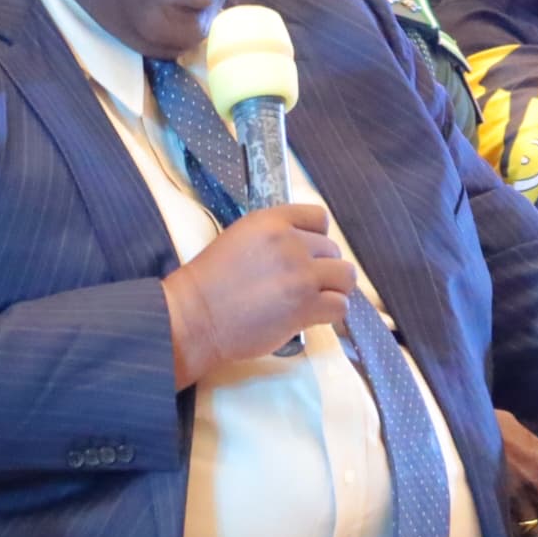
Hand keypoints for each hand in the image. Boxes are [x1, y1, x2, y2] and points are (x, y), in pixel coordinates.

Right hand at [161, 204, 350, 386]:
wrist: (191, 319)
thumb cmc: (210, 285)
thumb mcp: (241, 239)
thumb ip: (276, 236)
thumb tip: (309, 247)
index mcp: (271, 221)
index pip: (319, 217)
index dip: (317, 238)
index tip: (306, 255)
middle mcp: (290, 242)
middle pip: (334, 250)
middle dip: (322, 268)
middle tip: (301, 286)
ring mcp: (300, 274)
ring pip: (345, 276)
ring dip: (332, 290)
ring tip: (312, 301)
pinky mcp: (305, 305)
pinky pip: (340, 306)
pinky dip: (330, 314)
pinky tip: (311, 317)